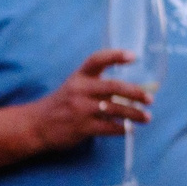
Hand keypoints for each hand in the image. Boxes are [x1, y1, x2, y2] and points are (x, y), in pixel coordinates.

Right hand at [28, 50, 150, 152]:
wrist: (36, 125)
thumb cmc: (62, 104)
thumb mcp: (74, 87)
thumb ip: (97, 86)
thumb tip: (130, 92)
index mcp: (79, 77)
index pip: (97, 60)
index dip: (116, 56)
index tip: (134, 56)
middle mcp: (80, 90)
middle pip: (113, 87)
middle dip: (135, 93)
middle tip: (150, 99)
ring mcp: (80, 109)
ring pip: (115, 110)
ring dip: (134, 114)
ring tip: (147, 118)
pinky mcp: (81, 127)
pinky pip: (108, 128)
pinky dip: (122, 129)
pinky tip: (129, 130)